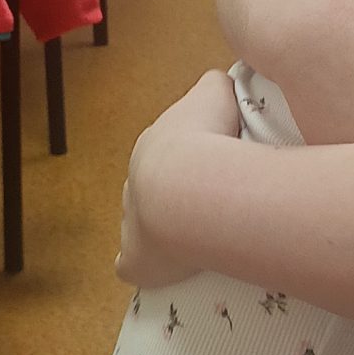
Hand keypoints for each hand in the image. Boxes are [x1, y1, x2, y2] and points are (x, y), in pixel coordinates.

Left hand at [118, 70, 240, 291]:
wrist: (188, 186)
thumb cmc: (207, 139)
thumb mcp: (216, 93)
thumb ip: (216, 85)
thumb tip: (222, 83)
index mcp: (153, 146)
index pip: (168, 150)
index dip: (194, 158)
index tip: (218, 167)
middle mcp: (135, 183)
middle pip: (153, 188)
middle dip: (177, 196)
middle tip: (214, 204)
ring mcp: (131, 222)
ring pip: (143, 225)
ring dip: (166, 231)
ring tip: (201, 238)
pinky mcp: (136, 258)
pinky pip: (134, 264)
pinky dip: (147, 267)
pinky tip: (168, 271)